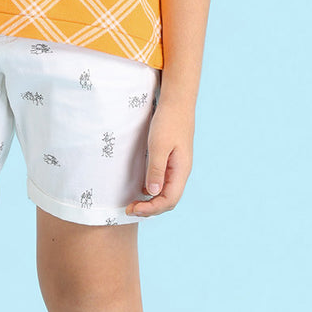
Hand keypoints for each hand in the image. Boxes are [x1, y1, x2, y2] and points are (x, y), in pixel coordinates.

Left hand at [126, 100, 193, 216]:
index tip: (133, 209)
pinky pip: (163, 182)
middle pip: (168, 200)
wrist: (177, 102)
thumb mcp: (158, 145)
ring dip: (151, 201)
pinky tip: (140, 189)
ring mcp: (177, 167)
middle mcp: (181, 172)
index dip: (151, 209)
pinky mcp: (171, 161)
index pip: (169, 200)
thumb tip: (151, 192)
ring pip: (166, 192)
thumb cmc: (168, 121)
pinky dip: (152, 190)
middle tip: (129, 209)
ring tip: (134, 203)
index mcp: (181, 170)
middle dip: (150, 209)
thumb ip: (156, 169)